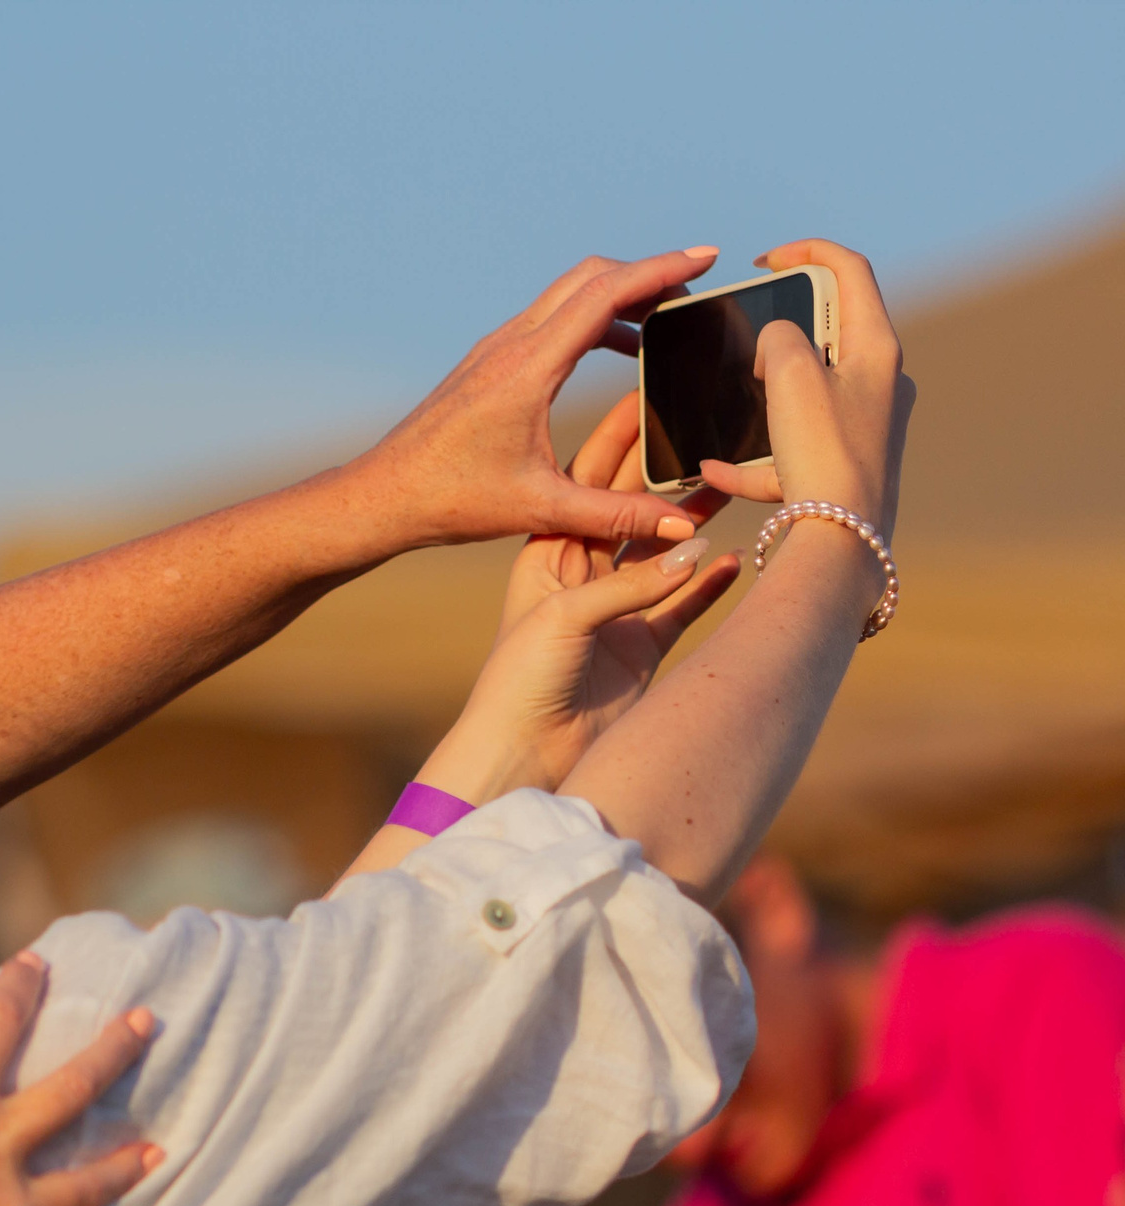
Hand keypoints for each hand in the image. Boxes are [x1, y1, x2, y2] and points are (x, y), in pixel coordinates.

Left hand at [352, 247, 720, 550]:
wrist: (381, 497)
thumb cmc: (451, 501)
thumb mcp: (541, 509)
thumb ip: (615, 516)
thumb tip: (683, 527)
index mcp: (526, 368)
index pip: (604, 295)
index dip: (660, 269)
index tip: (706, 256)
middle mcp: (509, 346)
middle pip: (589, 278)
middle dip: (646, 273)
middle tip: (694, 287)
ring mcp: (494, 350)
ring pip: (566, 296)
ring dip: (618, 295)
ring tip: (666, 319)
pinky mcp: (487, 363)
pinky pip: (549, 319)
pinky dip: (591, 319)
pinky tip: (618, 350)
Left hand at [422, 389, 740, 800]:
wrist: (517, 756)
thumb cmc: (519, 681)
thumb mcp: (565, 618)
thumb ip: (630, 584)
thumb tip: (701, 548)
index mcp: (548, 552)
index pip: (591, 481)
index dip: (624, 441)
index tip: (657, 395)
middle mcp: (583, 574)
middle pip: (633, 507)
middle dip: (669, 470)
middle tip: (708, 425)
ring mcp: (615, 610)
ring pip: (666, 551)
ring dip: (697, 520)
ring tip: (734, 480)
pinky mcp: (642, 649)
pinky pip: (687, 605)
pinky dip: (712, 582)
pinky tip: (742, 555)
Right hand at [698, 239, 915, 535]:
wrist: (845, 539)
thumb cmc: (823, 452)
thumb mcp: (789, 372)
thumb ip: (778, 336)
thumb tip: (776, 344)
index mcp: (877, 348)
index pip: (850, 272)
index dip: (807, 253)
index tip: (766, 262)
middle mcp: (880, 382)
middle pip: (829, 334)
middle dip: (781, 336)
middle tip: (748, 343)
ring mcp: (865, 425)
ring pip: (806, 394)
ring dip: (763, 400)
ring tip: (732, 411)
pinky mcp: (847, 464)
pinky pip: (794, 449)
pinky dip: (757, 457)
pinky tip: (715, 471)